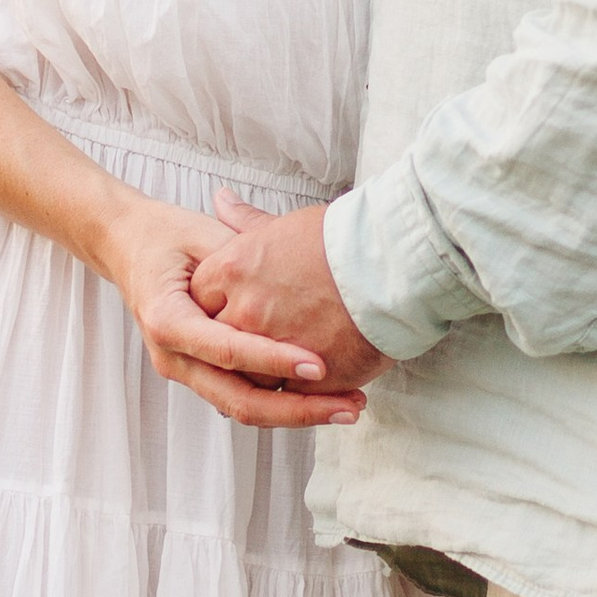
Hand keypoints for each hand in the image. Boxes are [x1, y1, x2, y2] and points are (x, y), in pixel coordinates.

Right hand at [104, 195, 367, 428]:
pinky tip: (323, 399)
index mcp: (168, 320)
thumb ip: (242, 252)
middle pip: (238, 400)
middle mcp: (173, 356)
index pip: (229, 350)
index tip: (320, 364)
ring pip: (243, 408)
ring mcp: (186, 370)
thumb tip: (292, 257)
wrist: (129, 248)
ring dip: (297, 412)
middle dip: (298, 408)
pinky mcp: (200, 373)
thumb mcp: (204, 236)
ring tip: (347, 406)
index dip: (275, 359)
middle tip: (349, 404)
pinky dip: (282, 402)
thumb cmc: (166, 236)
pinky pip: (242, 397)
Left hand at [191, 197, 389, 390]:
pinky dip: (298, 395)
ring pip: (249, 377)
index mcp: (234, 269)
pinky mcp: (304, 378)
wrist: (395, 265)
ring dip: (264, 376)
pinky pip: (288, 398)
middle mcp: (245, 311)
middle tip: (256, 345)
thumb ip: (245, 221)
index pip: (201, 299)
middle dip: (234, 347)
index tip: (233, 310)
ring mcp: (272, 348)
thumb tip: (220, 199)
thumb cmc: (345, 239)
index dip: (216, 307)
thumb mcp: (285, 223)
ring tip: (289, 369)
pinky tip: (314, 385)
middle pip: (220, 342)